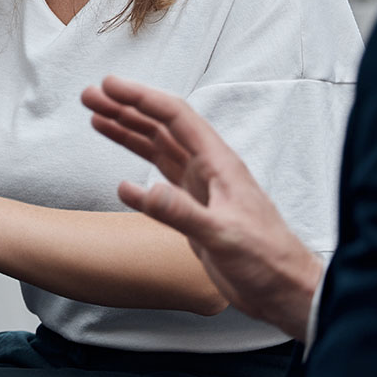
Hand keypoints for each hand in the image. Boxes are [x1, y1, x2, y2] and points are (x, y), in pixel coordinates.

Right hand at [82, 75, 321, 340]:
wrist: (286, 291)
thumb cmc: (268, 260)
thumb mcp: (222, 236)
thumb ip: (179, 212)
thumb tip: (135, 189)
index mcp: (218, 162)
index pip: (174, 117)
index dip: (140, 98)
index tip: (110, 86)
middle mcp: (207, 167)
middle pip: (160, 126)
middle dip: (125, 107)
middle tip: (91, 95)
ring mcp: (199, 185)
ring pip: (156, 146)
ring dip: (126, 130)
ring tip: (95, 115)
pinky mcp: (193, 206)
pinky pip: (159, 174)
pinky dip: (136, 165)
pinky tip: (117, 169)